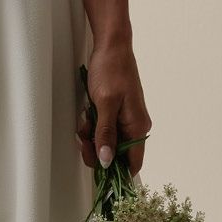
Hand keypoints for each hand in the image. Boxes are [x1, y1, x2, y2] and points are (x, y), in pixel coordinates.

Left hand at [75, 33, 151, 176]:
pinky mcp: (118, 112)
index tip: (98, 175)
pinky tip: (87, 116)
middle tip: (83, 140)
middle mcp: (136, 126)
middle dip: (97, 150)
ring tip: (84, 122)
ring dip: (93, 137)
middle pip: (117, 155)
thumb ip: (105, 134)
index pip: (133, 164)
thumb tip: (106, 162)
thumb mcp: (104, 104)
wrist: (111, 46)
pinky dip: (93, 126)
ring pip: (108, 142)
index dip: (116, 173)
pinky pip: (105, 129)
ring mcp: (127, 120)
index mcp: (138, 127)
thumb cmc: (110, 71)